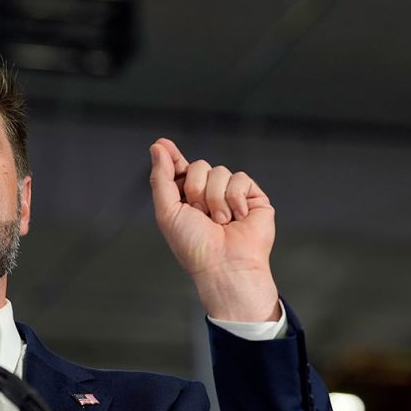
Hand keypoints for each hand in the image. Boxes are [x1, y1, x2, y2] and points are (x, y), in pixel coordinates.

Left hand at [148, 137, 280, 322]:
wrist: (225, 265)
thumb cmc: (194, 247)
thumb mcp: (167, 212)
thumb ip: (161, 179)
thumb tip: (157, 147)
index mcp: (186, 200)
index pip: (180, 170)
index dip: (171, 157)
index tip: (162, 145)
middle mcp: (209, 195)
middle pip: (199, 166)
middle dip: (196, 189)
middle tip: (200, 214)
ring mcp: (231, 195)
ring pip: (220, 171)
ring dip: (215, 199)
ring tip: (220, 222)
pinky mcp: (252, 197)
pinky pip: (241, 178)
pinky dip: (235, 198)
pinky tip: (237, 217)